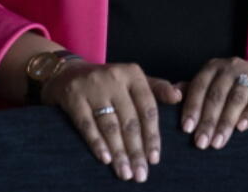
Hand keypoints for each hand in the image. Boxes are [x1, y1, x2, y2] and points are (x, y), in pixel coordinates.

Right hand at [43, 61, 181, 182]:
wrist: (68, 73)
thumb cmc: (109, 82)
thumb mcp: (133, 79)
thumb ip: (157, 88)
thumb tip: (179, 96)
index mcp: (133, 74)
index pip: (148, 108)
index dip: (152, 135)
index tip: (155, 159)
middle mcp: (114, 78)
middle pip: (130, 120)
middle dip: (136, 150)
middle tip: (141, 174)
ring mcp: (93, 87)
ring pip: (110, 125)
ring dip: (119, 152)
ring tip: (125, 172)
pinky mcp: (73, 97)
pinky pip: (87, 124)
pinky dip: (97, 143)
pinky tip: (106, 159)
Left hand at [180, 57, 247, 149]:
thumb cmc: (232, 90)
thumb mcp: (212, 87)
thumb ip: (193, 92)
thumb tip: (171, 96)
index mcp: (213, 67)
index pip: (199, 86)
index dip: (192, 107)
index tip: (187, 128)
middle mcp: (232, 66)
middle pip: (217, 93)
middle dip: (208, 120)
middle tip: (201, 142)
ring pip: (237, 96)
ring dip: (226, 120)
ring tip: (218, 141)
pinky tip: (242, 127)